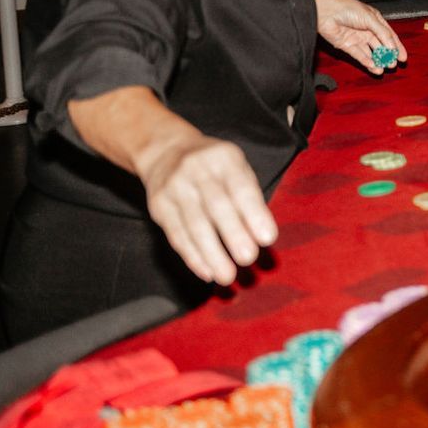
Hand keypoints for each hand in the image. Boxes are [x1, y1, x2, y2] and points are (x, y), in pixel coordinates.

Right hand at [137, 126, 277, 285]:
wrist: (166, 152)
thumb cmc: (215, 167)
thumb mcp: (236, 168)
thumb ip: (250, 198)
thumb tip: (263, 237)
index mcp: (224, 158)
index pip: (241, 188)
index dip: (255, 214)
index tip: (268, 239)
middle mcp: (197, 171)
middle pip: (216, 207)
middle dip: (233, 235)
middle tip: (248, 259)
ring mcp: (174, 188)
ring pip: (194, 225)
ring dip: (211, 254)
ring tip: (227, 276)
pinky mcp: (158, 207)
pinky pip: (176, 235)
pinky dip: (192, 257)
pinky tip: (207, 272)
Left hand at [313, 0, 404, 72]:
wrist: (325, 12)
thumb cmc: (347, 8)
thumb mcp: (371, 18)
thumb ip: (382, 33)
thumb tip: (392, 47)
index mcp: (375, 20)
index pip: (389, 35)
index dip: (397, 46)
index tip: (403, 57)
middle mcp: (367, 29)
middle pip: (381, 45)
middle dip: (388, 55)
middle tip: (393, 64)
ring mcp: (357, 38)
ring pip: (370, 52)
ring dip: (378, 61)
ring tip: (384, 68)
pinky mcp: (347, 45)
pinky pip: (359, 55)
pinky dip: (366, 61)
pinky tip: (373, 66)